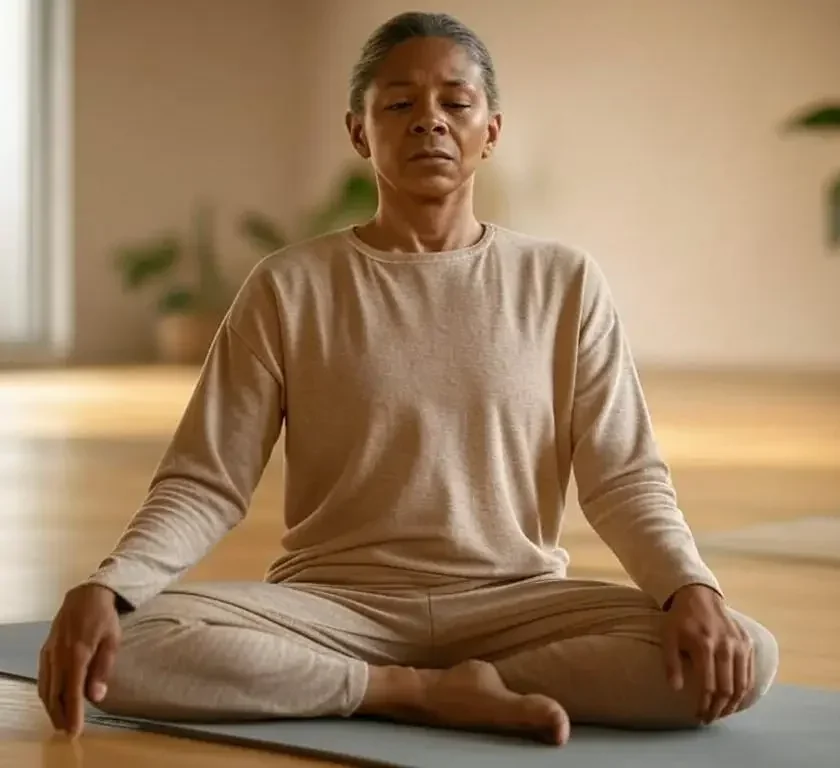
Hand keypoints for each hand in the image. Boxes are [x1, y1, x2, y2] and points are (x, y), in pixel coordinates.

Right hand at [38, 584, 122, 736]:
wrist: (86, 595)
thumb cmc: (104, 618)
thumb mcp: (113, 640)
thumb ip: (103, 669)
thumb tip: (96, 697)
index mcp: (77, 654)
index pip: (72, 692)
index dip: (73, 714)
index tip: (75, 731)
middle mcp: (58, 656)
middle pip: (54, 694)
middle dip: (59, 715)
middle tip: (67, 731)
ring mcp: (49, 653)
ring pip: (45, 687)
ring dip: (51, 707)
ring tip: (60, 720)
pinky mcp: (45, 650)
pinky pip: (43, 677)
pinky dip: (46, 692)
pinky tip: (52, 700)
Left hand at [662, 584, 753, 723]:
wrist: (699, 596)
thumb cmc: (680, 619)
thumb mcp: (668, 637)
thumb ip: (671, 663)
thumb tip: (676, 690)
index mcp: (704, 645)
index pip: (708, 685)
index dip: (704, 704)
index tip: (698, 716)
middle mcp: (725, 646)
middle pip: (727, 688)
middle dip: (719, 709)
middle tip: (710, 719)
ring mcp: (739, 645)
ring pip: (742, 684)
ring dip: (734, 704)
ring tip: (722, 713)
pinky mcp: (748, 643)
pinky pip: (750, 673)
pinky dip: (744, 690)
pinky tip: (735, 699)